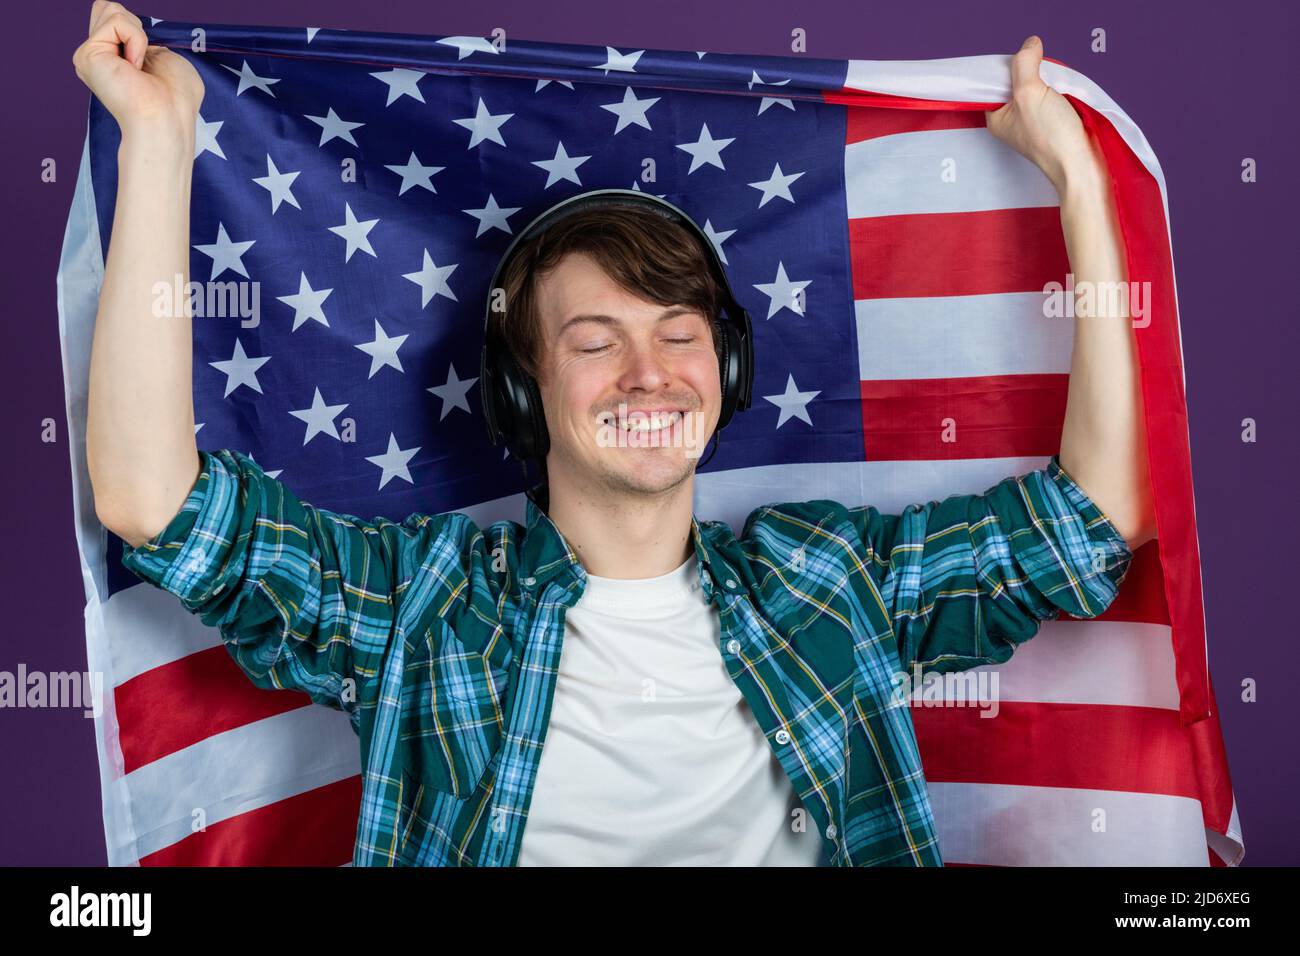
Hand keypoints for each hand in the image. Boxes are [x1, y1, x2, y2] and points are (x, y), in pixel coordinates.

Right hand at [71, 1, 203, 140]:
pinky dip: (136, 39)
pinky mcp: (87, 55)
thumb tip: (136, 31)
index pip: (115, 17)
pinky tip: (135, 66)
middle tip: (144, 60)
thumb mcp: (167, 58)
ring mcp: (90, 55)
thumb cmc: (176, 99)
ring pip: (108, 9)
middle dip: (133, 25)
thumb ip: (146, 40)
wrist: (167, 119)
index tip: (151, 57)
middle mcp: (97, 57)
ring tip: (139, 65)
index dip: (137, 28)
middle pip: (106, 8)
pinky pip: (116, 22)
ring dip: (136, 32)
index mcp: (115, 59)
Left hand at [985, 36, 1100, 193]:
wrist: (1080, 164)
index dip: (1009, 67)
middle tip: (1043, 79)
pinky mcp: (1050, 123)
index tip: (1026, 64)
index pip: (994, 82)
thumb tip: (1030, 44)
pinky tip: (1064, 95)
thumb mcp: (1029, 93)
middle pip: (1016, 82)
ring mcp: (1030, 123)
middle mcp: (1009, 121)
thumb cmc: (1050, 136)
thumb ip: (1024, 64)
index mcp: (995, 117)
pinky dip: (1058, 91)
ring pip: (1035, 88)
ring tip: (1056, 90)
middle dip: (1031, 74)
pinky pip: (1050, 97)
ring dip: (1047, 82)